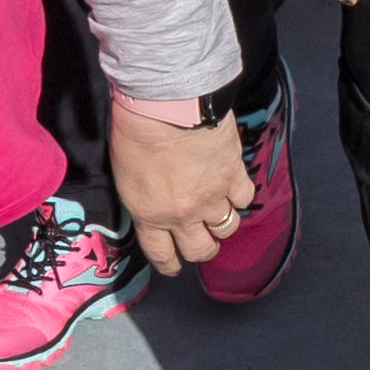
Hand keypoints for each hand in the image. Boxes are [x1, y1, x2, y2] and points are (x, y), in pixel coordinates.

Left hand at [111, 98, 248, 275]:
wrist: (168, 104)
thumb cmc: (137, 129)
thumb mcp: (125, 173)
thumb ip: (142, 197)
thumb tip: (154, 202)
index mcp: (149, 214)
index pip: (161, 254)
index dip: (170, 263)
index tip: (174, 264)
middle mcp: (182, 214)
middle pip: (200, 250)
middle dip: (202, 248)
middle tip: (203, 238)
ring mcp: (211, 197)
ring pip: (227, 228)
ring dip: (223, 222)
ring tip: (219, 210)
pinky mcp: (233, 175)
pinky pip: (244, 198)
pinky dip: (239, 194)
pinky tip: (233, 184)